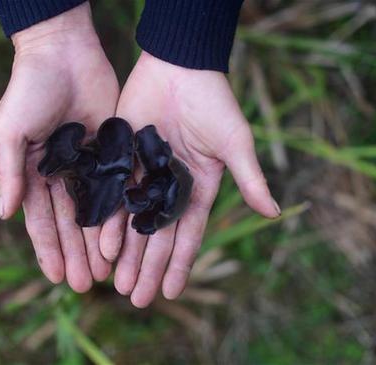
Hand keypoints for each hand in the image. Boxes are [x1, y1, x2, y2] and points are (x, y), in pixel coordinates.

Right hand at [0, 3, 121, 291]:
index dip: (47, 249)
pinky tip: (125, 239)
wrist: (64, 52)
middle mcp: (62, 174)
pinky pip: (117, 188)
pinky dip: (119, 214)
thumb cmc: (30, 88)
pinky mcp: (113, 152)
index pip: (40, 220)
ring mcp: (89, 165)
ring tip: (106, 274)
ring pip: (95, 213)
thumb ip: (10, 172)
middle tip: (84, 286)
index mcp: (33, 172)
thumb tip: (4, 215)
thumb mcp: (11, 130)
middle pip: (70, 224)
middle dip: (76, 255)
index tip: (55, 278)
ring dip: (98, 243)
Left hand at [111, 51, 280, 307]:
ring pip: (132, 222)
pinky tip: (100, 245)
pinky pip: (113, 195)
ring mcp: (144, 174)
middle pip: (157, 236)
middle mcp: (170, 187)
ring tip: (115, 283)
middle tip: (135, 299)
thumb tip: (275, 213)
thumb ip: (250, 179)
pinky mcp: (121, 158)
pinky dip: (107, 220)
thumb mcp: (235, 143)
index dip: (179, 264)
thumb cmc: (214, 103)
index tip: (170, 293)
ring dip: (125, 253)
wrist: (179, 65)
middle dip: (147, 267)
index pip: (188, 234)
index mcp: (199, 187)